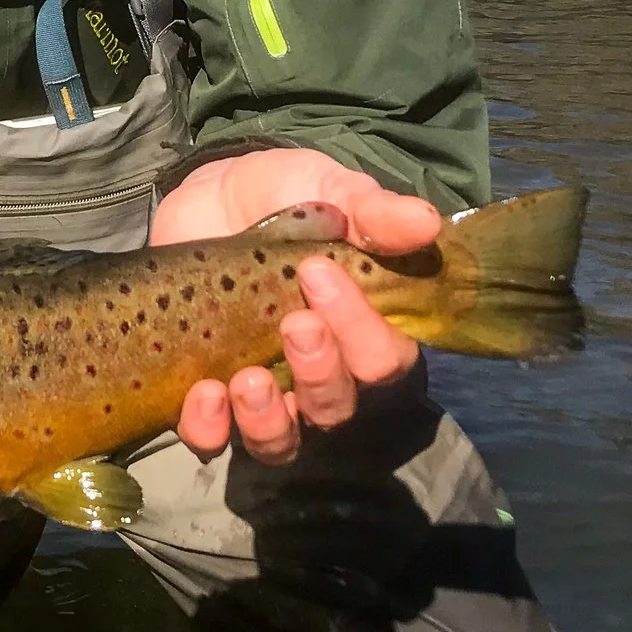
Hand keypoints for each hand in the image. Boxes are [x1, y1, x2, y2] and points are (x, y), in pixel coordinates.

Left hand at [151, 149, 439, 464]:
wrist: (211, 195)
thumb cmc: (286, 197)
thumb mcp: (331, 190)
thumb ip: (374, 213)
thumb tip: (426, 222)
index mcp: (363, 331)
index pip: (384, 360)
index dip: (359, 328)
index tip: (319, 270)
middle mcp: (319, 374)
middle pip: (336, 407)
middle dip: (319, 371)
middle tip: (294, 322)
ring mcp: (264, 392)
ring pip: (280, 441)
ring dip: (268, 419)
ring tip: (248, 380)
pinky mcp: (208, 395)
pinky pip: (212, 439)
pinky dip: (210, 429)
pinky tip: (204, 395)